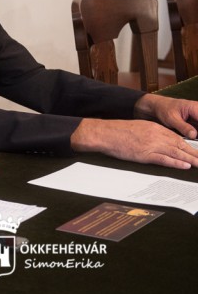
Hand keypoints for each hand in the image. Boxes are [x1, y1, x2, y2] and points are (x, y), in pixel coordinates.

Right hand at [71, 118, 197, 168]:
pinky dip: (176, 163)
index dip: (189, 146)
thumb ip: (152, 133)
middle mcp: (157, 135)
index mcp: (155, 128)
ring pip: (176, 152)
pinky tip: (185, 165)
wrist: (105, 133)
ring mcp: (151, 145)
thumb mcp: (139, 128)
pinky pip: (164, 159)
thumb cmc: (118, 131)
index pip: (177, 138)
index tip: (197, 152)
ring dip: (191, 159)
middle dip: (195, 153)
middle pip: (181, 145)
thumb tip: (162, 141)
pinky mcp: (145, 154)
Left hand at [135, 93, 197, 137]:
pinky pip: (197, 131)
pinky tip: (191, 140)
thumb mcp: (171, 119)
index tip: (196, 138)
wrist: (158, 107)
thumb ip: (183, 127)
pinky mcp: (196, 123)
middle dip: (197, 135)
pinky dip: (195, 136)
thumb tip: (194, 135)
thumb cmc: (164, 109)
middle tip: (193, 140)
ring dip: (196, 137)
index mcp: (195, 108)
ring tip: (188, 141)